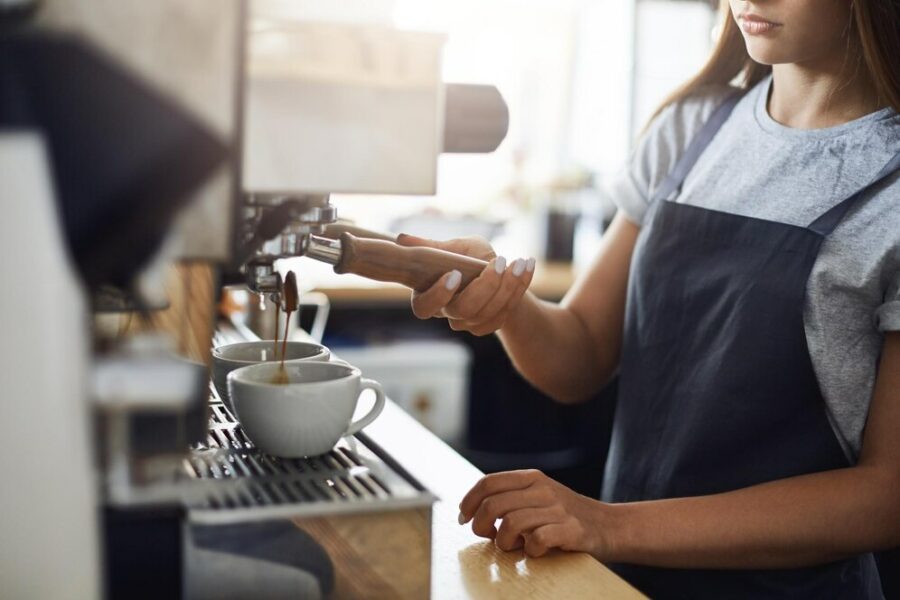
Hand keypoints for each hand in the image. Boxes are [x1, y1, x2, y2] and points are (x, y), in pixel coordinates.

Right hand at [396, 233, 534, 336]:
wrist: (492, 269)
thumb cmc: (464, 255)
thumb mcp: (449, 247)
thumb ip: (430, 245)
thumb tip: (402, 238)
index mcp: (429, 296)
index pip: (425, 307)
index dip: (439, 294)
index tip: (455, 273)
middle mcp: (448, 313)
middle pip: (464, 310)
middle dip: (485, 287)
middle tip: (499, 262)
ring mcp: (470, 322)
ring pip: (490, 313)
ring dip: (509, 286)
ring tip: (520, 261)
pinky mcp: (491, 323)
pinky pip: (507, 311)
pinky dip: (520, 287)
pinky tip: (528, 265)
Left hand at [458, 469, 612, 557]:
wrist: (610, 526)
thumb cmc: (565, 516)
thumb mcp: (538, 496)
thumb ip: (511, 498)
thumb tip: (471, 511)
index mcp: (532, 477)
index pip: (488, 483)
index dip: (469, 501)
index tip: (463, 518)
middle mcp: (543, 489)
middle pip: (493, 505)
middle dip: (481, 526)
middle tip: (488, 537)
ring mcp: (558, 509)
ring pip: (511, 524)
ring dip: (505, 542)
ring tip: (514, 546)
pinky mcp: (571, 530)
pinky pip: (536, 541)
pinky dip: (530, 551)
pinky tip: (535, 551)